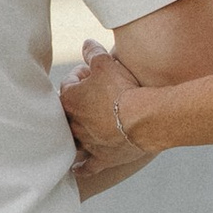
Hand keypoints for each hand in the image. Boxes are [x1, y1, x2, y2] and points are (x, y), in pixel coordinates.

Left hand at [62, 38, 152, 176]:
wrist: (143, 119)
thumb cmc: (123, 89)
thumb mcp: (106, 64)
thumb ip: (93, 53)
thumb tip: (86, 43)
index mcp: (69, 100)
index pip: (69, 84)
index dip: (81, 75)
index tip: (93, 72)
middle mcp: (73, 124)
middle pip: (70, 112)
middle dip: (80, 103)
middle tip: (94, 95)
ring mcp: (87, 143)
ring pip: (75, 139)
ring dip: (78, 133)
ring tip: (85, 128)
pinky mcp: (101, 158)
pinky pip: (87, 165)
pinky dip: (82, 166)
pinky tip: (77, 168)